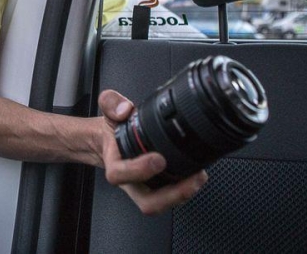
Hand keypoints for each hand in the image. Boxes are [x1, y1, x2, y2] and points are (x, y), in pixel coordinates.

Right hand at [97, 89, 207, 214]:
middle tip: (192, 179)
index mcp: (115, 162)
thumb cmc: (112, 128)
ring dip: (183, 194)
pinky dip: (186, 188)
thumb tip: (125, 110)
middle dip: (172, 195)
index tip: (158, 159)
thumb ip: (111, 102)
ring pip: (162, 204)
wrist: (109, 140)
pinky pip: (171, 196)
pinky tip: (196, 174)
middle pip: (147, 202)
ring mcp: (145, 187)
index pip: (119, 174)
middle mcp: (130, 180)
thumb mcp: (108, 107)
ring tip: (199, 177)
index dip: (138, 170)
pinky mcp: (157, 187)